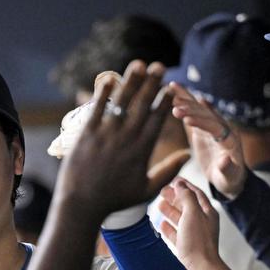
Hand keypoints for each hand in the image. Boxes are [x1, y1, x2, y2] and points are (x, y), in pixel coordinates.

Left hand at [54, 61, 186, 222]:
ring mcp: (105, 135)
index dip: (165, 101)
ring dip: (131, 82)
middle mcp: (126, 139)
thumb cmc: (115, 200)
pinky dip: (103, 94)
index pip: (157, 119)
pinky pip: (96, 109)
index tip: (172, 87)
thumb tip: (188, 155)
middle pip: (142, 106)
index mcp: (142, 151)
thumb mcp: (147, 191)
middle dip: (152, 84)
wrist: (81, 206)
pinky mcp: (86, 135)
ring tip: (139, 63)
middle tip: (160, 65)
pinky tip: (109, 79)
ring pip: (121, 103)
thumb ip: (169, 172)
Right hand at [157, 177, 222, 269]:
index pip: (196, 193)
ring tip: (159, 204)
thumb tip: (180, 185)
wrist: (200, 266)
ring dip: (170, 211)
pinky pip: (176, 234)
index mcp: (207, 212)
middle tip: (163, 191)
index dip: (185, 186)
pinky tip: (161, 224)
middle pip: (187, 205)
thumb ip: (186, 197)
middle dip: (175, 197)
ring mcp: (193, 234)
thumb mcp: (193, 213)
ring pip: (180, 219)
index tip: (174, 180)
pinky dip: (169, 227)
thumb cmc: (198, 240)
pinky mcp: (186, 245)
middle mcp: (201, 221)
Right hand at [169, 84, 247, 198]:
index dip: (201, 123)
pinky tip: (175, 91)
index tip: (186, 120)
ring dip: (186, 100)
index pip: (215, 127)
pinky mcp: (204, 128)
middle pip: (206, 114)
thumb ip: (227, 168)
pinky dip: (184, 103)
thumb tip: (225, 160)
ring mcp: (213, 126)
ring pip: (199, 109)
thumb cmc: (229, 180)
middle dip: (191, 109)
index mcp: (229, 139)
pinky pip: (193, 113)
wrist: (230, 177)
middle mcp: (222, 128)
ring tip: (172, 91)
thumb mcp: (229, 178)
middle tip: (175, 106)